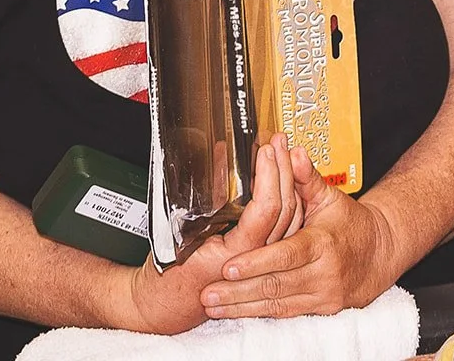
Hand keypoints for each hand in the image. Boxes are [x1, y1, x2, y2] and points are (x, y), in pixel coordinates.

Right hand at [119, 133, 301, 333]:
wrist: (163, 309)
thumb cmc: (166, 278)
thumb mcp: (178, 234)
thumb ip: (206, 201)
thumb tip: (222, 164)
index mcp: (236, 256)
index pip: (266, 209)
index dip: (270, 175)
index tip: (266, 152)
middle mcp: (255, 261)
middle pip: (285, 211)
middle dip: (285, 171)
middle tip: (279, 144)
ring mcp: (262, 264)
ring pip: (291, 221)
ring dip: (290, 184)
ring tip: (285, 156)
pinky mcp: (263, 263)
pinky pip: (284, 231)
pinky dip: (287, 203)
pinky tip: (285, 185)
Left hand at [201, 147, 400, 317]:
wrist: (379, 254)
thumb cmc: (350, 223)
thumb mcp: (330, 196)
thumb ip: (306, 178)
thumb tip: (292, 153)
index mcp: (324, 242)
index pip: (287, 255)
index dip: (257, 263)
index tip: (229, 267)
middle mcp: (324, 272)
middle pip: (277, 285)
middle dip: (239, 291)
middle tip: (208, 293)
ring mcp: (324, 294)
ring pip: (278, 304)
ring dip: (243, 307)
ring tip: (213, 306)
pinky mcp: (322, 310)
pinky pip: (286, 313)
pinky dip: (259, 314)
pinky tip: (236, 313)